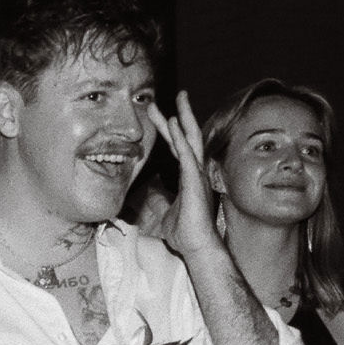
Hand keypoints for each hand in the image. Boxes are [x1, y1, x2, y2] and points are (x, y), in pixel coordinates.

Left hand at [145, 90, 217, 257]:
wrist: (196, 245)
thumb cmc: (184, 232)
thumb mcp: (163, 212)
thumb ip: (156, 200)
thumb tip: (146, 194)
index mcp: (188, 176)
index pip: (178, 146)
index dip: (168, 130)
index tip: (159, 114)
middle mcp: (195, 170)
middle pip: (186, 135)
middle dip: (176, 115)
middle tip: (163, 98)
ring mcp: (197, 173)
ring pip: (191, 138)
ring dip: (182, 117)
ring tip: (176, 98)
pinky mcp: (195, 179)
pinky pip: (187, 153)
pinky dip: (181, 137)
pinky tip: (174, 122)